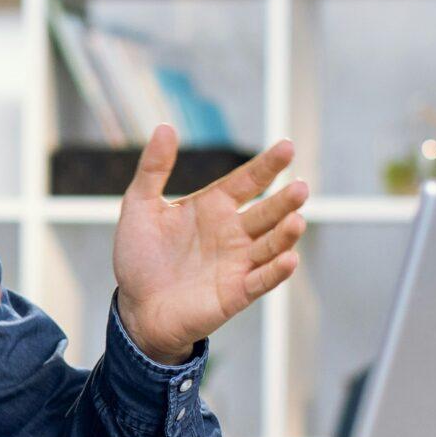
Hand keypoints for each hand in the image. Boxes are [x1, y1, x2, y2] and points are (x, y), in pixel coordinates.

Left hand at [111, 127, 309, 361]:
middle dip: (284, 201)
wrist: (135, 309)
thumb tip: (164, 127)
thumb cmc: (139, 258)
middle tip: (300, 188)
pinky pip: (261, 280)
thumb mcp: (140, 207)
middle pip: (266, 212)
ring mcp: (237, 263)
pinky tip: (289, 259)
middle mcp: (232, 232)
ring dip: (286, 234)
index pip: (247, 181)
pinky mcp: (236, 293)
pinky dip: (276, 271)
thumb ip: (154, 169)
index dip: (266, 166)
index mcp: (213, 207)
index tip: (286, 147)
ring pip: (271, 245)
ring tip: (297, 220)